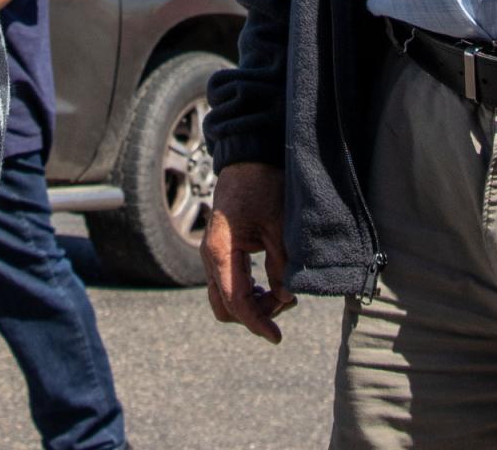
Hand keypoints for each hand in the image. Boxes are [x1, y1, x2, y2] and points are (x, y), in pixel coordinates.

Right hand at [202, 161, 296, 342]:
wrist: (248, 158)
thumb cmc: (263, 186)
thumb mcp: (278, 226)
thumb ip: (281, 265)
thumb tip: (286, 298)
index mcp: (221, 251)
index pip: (236, 302)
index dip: (257, 323)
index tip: (277, 338)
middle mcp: (210, 257)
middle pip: (225, 307)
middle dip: (254, 315)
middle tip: (285, 305)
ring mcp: (213, 255)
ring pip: (225, 298)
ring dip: (252, 305)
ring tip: (281, 294)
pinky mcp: (221, 252)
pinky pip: (228, 284)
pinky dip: (247, 293)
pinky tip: (269, 287)